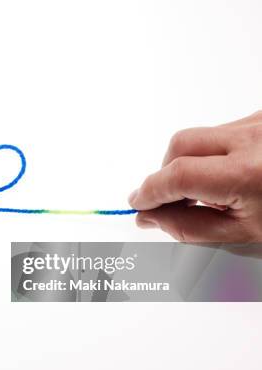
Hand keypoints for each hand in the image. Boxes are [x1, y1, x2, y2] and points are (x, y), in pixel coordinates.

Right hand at [129, 110, 261, 241]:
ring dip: (192, 162)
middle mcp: (253, 138)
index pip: (178, 176)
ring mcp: (258, 122)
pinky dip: (214, 153)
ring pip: (200, 136)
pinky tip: (231, 174)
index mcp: (249, 173)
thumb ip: (191, 227)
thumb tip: (151, 217)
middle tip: (173, 200)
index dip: (151, 191)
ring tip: (214, 190)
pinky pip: (221, 130)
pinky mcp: (260, 117)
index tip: (139, 203)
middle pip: (181, 144)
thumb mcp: (246, 233)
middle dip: (167, 171)